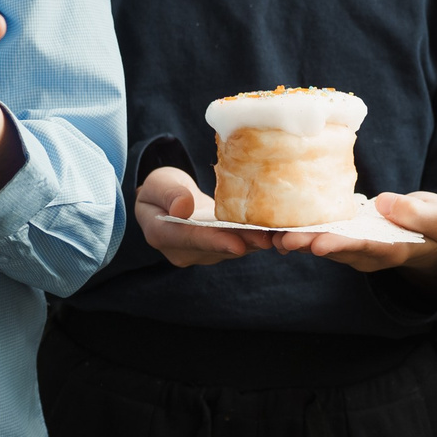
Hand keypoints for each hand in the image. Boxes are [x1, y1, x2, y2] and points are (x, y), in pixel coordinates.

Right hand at [136, 166, 274, 264]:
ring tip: (280, 235)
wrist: (167, 201)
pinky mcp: (222, 247)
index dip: (215, 241)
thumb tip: (182, 208)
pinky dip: (259, 237)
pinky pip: (241, 243)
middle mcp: (185, 251)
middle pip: (217, 247)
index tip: (237, 244)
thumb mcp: (156, 184)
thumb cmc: (159, 189)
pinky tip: (278, 230)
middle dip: (244, 243)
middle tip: (268, 240)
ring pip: (233, 248)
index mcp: (162, 235)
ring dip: (256, 241)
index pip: (190, 238)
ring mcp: (205, 253)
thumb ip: (168, 194)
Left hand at [275, 191, 436, 289]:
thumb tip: (384, 203)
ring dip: (295, 238)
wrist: (424, 230)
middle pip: (333, 249)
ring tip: (270, 233)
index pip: (363, 248)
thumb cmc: (432, 222)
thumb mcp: (436, 216)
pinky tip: (275, 222)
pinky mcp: (341, 234)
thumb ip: (415, 212)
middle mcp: (365, 253)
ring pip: (319, 242)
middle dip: (307, 244)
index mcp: (390, 249)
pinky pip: (317, 232)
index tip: (318, 245)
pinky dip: (297, 228)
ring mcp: (351, 246)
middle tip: (282, 240)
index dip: (340, 246)